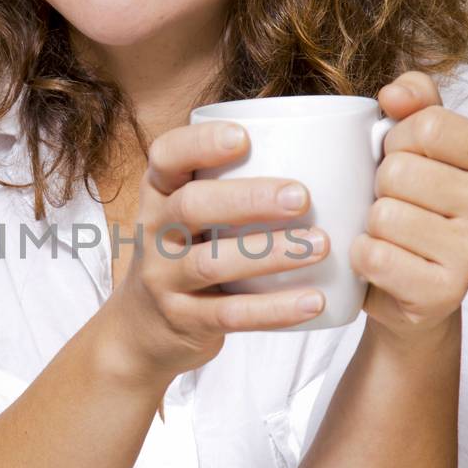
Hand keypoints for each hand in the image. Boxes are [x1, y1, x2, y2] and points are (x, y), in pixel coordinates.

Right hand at [101, 120, 328, 384]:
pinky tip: (314, 301)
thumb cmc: (186, 253)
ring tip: (320, 245)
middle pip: (192, 206)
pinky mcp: (182, 319)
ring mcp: (163, 277)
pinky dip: (274, 309)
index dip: (200, 144)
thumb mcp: (187, 216)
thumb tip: (327, 151)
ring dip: (270, 253)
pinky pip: (229, 315)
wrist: (140, 329)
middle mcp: (154, 231)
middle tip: (301, 196)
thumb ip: (231, 186)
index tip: (244, 137)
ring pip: (211, 262)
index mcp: (159, 193)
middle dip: (247, 198)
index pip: (166, 156)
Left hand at [349, 69, 467, 342]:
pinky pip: (375, 256)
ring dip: (370, 223)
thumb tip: (394, 94)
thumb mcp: (421, 140)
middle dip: (380, 186)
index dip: (397, 140)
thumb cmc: (416, 201)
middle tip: (396, 203)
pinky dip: (362, 257)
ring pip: (384, 215)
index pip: (427, 124)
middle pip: (399, 171)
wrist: (412, 286)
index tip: (405, 159)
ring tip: (390, 233)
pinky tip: (380, 260)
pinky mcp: (445, 293)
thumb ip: (416, 98)